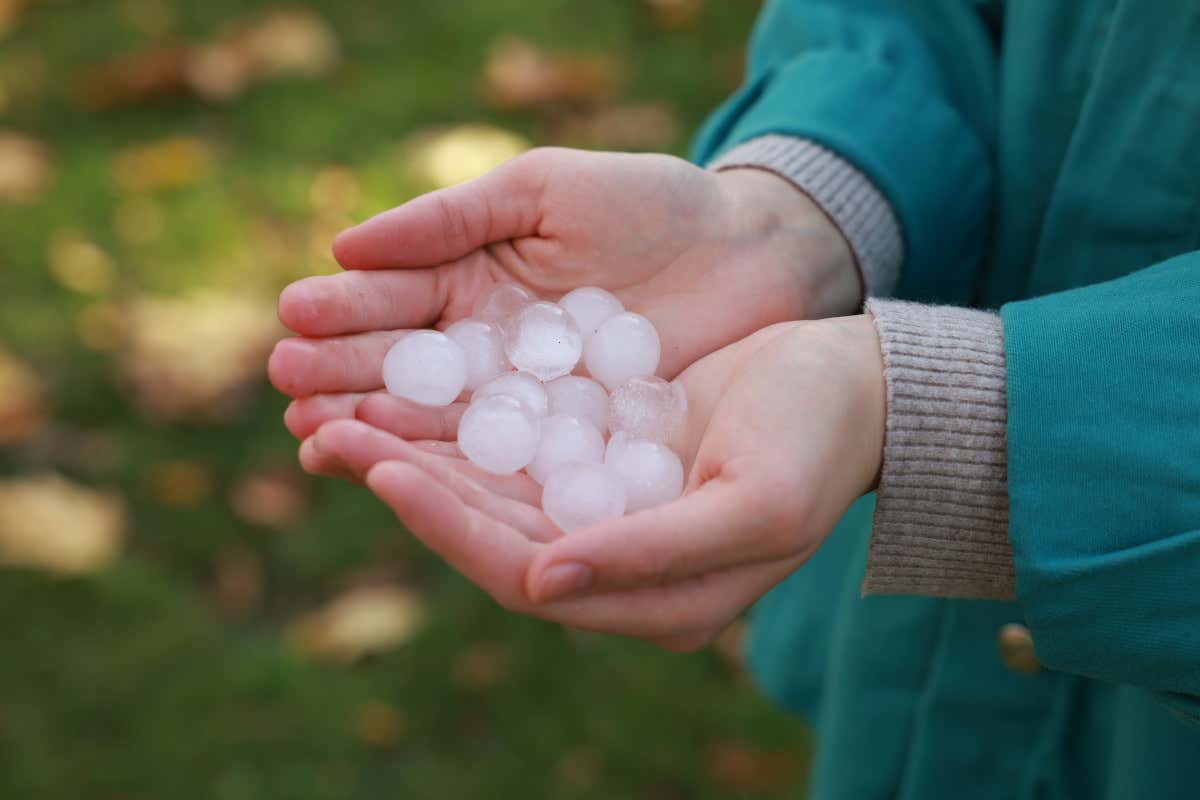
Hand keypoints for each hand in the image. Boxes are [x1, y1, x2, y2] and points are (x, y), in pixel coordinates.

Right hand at [268, 147, 859, 444]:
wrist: (749, 255)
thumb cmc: (651, 205)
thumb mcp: (546, 189)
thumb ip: (451, 217)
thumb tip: (343, 246)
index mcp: (471, 274)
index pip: (395, 296)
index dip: (347, 309)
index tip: (295, 319)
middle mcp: (485, 342)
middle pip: (401, 363)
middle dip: (343, 373)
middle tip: (289, 386)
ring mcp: (521, 396)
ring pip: (437, 416)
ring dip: (377, 427)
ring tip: (317, 434)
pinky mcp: (563, 440)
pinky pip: (498, 454)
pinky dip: (449, 465)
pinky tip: (396, 470)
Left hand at [304, 315, 884, 650]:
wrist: (852, 388)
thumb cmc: (817, 445)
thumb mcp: (752, 504)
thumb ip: (654, 553)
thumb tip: (542, 581)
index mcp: (652, 601)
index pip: (523, 572)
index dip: (447, 526)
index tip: (382, 471)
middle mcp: (614, 568)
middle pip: (487, 533)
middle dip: (409, 484)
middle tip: (329, 432)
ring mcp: (603, 514)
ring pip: (490, 491)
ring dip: (419, 452)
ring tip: (344, 410)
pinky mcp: (600, 461)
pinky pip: (515, 448)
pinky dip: (461, 422)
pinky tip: (410, 387)